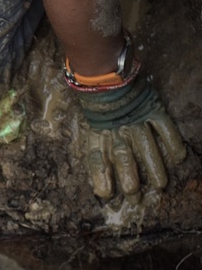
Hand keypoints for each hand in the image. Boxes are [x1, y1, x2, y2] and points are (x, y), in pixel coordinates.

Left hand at [75, 74, 186, 202]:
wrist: (106, 73)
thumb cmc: (98, 104)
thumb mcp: (91, 127)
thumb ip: (97, 149)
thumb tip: (99, 182)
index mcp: (98, 133)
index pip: (97, 159)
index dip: (100, 177)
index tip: (105, 195)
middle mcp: (117, 128)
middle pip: (122, 156)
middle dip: (128, 176)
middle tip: (134, 196)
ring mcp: (135, 119)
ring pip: (145, 145)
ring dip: (153, 166)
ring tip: (160, 185)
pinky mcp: (151, 108)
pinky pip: (163, 126)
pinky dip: (171, 141)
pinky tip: (178, 158)